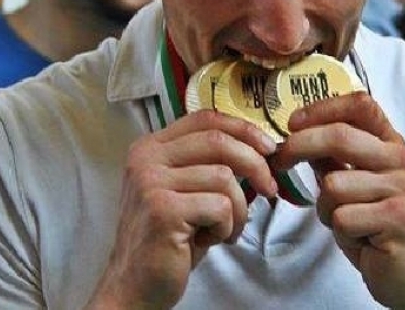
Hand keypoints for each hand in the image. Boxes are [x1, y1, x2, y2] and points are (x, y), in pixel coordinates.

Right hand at [86, 111, 278, 308]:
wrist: (135, 286)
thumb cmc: (169, 239)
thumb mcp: (186, 191)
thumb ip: (209, 164)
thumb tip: (261, 151)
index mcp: (151, 147)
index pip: (205, 118)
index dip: (243, 129)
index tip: (268, 148)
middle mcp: (146, 159)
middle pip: (219, 141)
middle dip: (255, 164)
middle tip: (270, 188)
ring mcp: (151, 182)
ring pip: (224, 178)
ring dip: (238, 209)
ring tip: (224, 229)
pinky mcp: (163, 209)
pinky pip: (220, 206)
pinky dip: (226, 227)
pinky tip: (209, 240)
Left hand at [269, 93, 404, 308]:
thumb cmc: (376, 226)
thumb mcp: (353, 184)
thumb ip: (332, 157)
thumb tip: (298, 133)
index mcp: (391, 144)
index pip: (360, 104)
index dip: (322, 108)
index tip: (292, 123)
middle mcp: (401, 160)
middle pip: (340, 135)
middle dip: (299, 147)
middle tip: (279, 162)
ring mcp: (402, 188)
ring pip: (334, 184)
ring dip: (326, 208)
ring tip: (347, 221)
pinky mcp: (398, 218)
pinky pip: (342, 216)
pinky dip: (340, 230)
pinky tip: (360, 237)